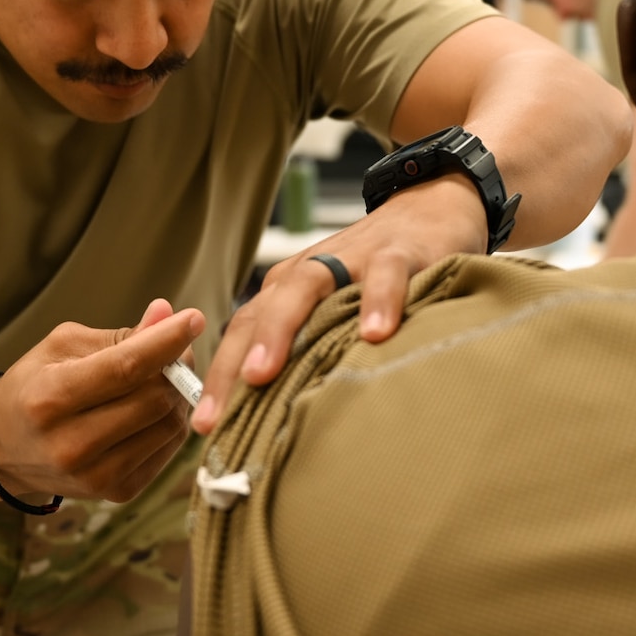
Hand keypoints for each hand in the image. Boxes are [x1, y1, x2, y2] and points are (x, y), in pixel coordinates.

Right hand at [0, 298, 202, 502]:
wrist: (2, 448)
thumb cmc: (34, 386)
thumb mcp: (62, 347)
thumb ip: (118, 335)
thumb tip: (166, 314)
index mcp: (51, 398)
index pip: (125, 368)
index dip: (166, 341)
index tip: (194, 318)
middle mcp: (71, 444)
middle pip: (154, 399)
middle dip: (177, 366)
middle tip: (177, 347)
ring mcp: (95, 475)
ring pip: (168, 425)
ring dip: (179, 395)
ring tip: (166, 376)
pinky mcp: (116, 492)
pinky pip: (168, 450)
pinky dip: (172, 421)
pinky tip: (157, 407)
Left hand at [191, 175, 486, 432]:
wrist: (432, 208)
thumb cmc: (378, 275)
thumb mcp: (339, 310)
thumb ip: (313, 351)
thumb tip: (283, 420)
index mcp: (288, 290)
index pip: (242, 332)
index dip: (219, 377)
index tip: (203, 426)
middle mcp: (310, 273)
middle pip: (260, 313)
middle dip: (234, 362)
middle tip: (218, 411)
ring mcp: (352, 259)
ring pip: (306, 287)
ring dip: (280, 329)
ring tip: (264, 374)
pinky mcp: (399, 252)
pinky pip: (385, 275)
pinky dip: (378, 301)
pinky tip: (374, 334)